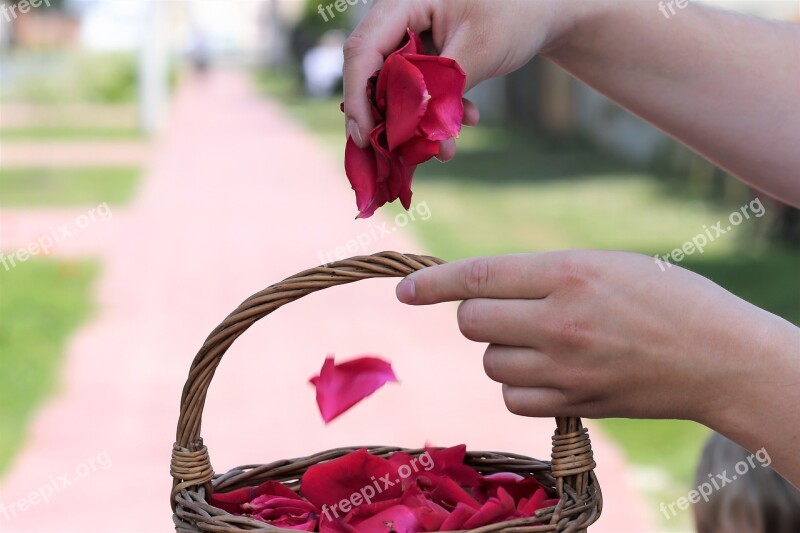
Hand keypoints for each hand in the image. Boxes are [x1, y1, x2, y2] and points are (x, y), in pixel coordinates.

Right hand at [343, 0, 596, 157]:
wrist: (548, 9)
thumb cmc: (516, 14)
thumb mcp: (476, 52)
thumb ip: (439, 89)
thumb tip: (412, 131)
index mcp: (402, 0)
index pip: (362, 51)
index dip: (359, 97)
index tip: (366, 137)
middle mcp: (400, 16)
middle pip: (372, 73)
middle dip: (390, 117)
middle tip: (397, 154)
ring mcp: (413, 36)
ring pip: (397, 87)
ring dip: (418, 121)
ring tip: (446, 149)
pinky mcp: (427, 55)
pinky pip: (420, 88)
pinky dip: (438, 110)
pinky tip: (468, 120)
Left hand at [395, 250, 796, 426]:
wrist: (720, 358)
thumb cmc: (668, 298)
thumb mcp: (606, 264)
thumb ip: (543, 274)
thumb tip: (483, 287)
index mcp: (568, 272)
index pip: (477, 275)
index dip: (432, 283)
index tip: (404, 290)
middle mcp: (558, 320)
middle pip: (470, 322)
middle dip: (473, 315)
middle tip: (505, 312)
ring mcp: (564, 367)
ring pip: (489, 361)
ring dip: (501, 350)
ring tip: (543, 342)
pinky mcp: (573, 403)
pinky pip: (511, 397)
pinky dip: (518, 385)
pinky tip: (548, 373)